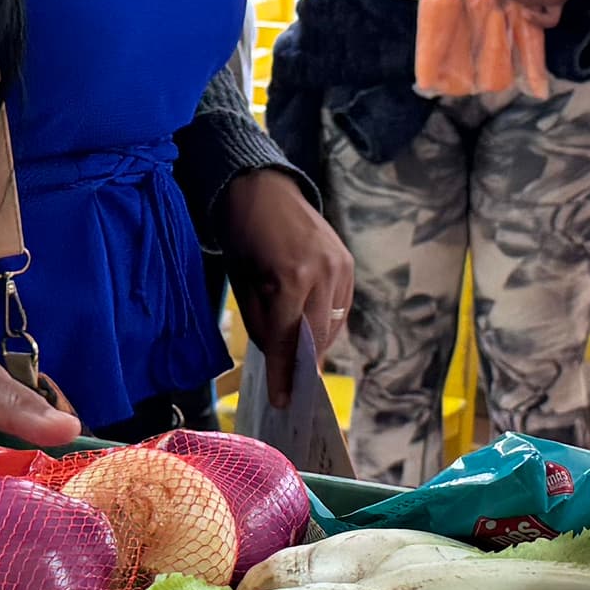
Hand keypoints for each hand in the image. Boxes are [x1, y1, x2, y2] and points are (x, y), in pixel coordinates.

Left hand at [220, 170, 351, 402]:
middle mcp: (324, 273)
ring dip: (316, 344)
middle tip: (291, 389)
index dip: (285, 373)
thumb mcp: (243, 282)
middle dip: (303, 364)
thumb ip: (263, 321)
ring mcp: (340, 266)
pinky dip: (326, 322)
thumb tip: (279, 354)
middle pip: (317, 336)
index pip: (289, 339)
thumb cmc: (242, 234)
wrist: (261, 187)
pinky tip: (310, 331)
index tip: (281, 401)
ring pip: (333, 323)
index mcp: (292, 277)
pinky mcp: (347, 262)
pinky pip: (340, 305)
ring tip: (299, 362)